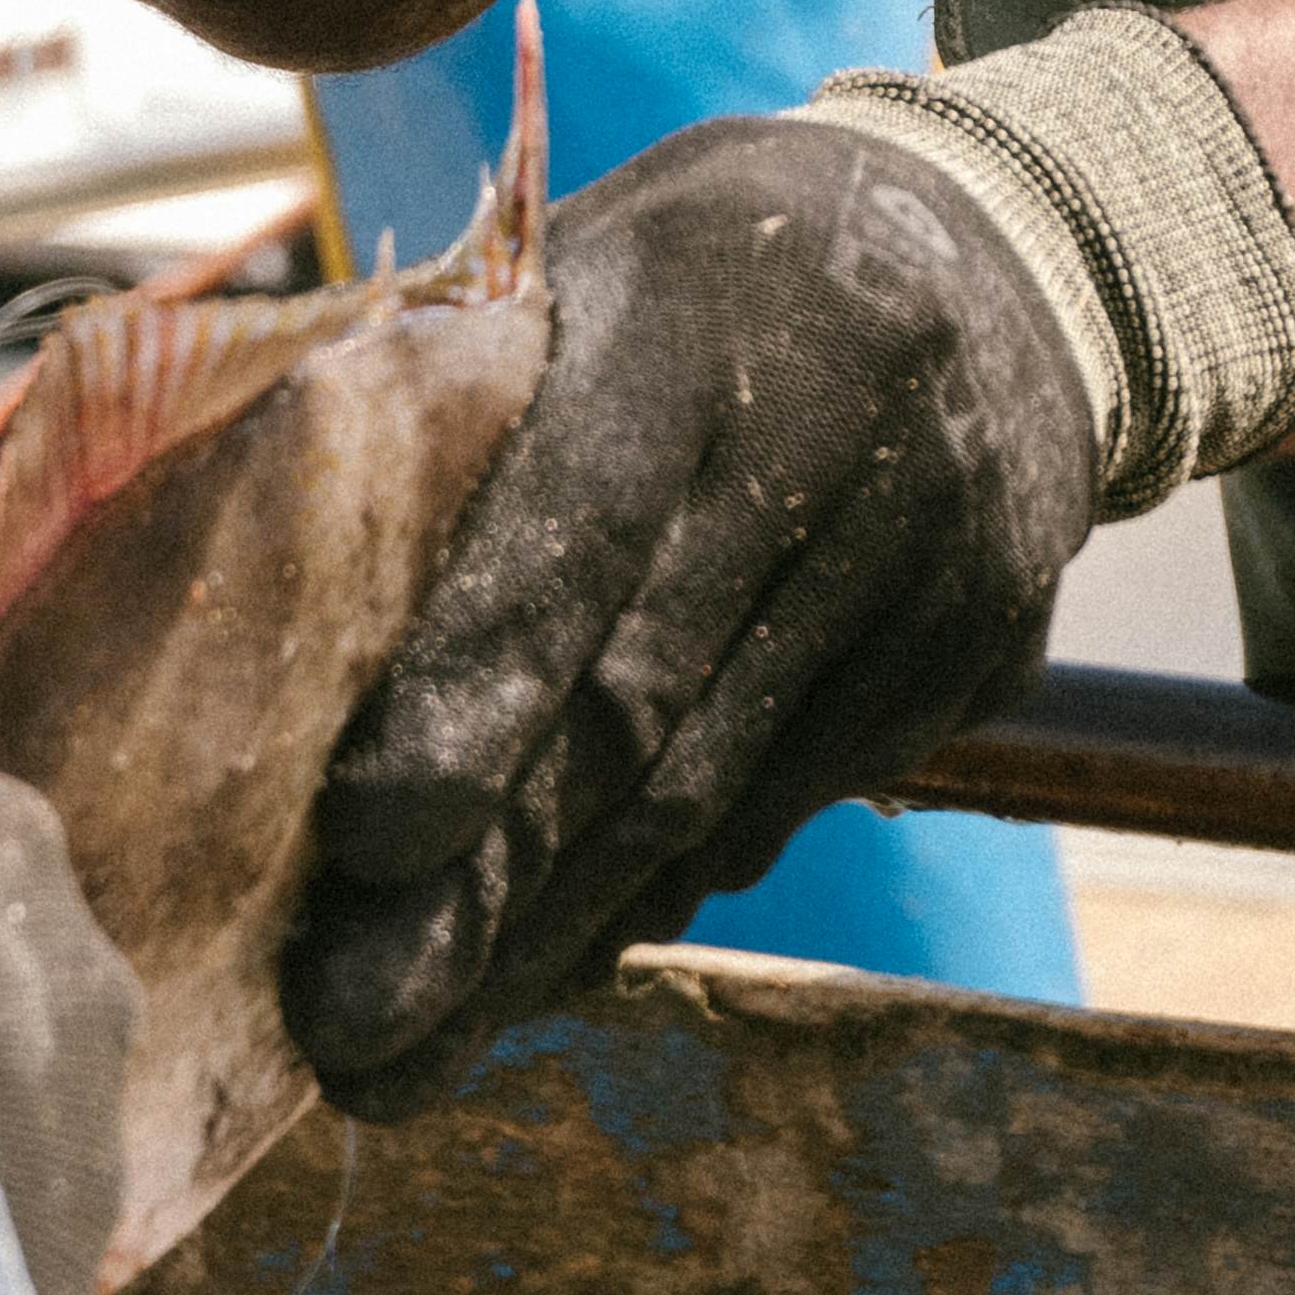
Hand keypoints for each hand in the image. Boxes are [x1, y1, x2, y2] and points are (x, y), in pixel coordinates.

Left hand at [282, 112, 1098, 1105]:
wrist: (1016, 247)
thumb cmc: (714, 270)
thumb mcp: (597, 270)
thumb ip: (470, 411)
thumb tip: (278, 611)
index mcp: (710, 306)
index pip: (586, 522)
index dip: (475, 688)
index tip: (359, 836)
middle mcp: (846, 432)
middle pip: (644, 701)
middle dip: (483, 880)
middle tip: (345, 1022)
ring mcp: (934, 559)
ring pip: (717, 791)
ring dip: (554, 931)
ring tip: (410, 1047)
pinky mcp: (980, 654)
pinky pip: (789, 804)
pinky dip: (657, 891)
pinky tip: (550, 959)